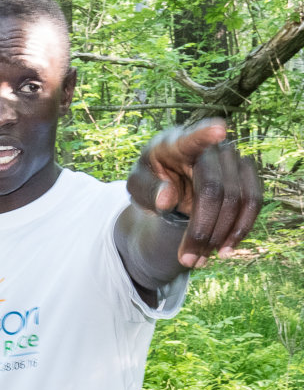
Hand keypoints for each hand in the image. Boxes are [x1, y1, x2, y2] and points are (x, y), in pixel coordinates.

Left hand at [126, 118, 262, 268]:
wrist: (169, 182)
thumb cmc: (150, 180)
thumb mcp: (135, 187)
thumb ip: (147, 191)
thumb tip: (168, 199)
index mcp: (174, 144)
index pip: (192, 138)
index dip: (205, 134)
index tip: (218, 129)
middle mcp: (208, 147)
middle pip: (214, 189)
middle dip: (202, 230)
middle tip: (187, 261)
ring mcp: (232, 158)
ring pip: (238, 199)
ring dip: (221, 236)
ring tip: (200, 261)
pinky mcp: (246, 173)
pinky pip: (253, 202)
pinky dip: (240, 229)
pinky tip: (224, 249)